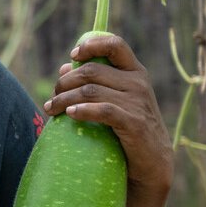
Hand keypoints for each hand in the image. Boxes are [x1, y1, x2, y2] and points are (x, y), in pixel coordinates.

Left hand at [42, 33, 172, 204]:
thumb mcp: (115, 99)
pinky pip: (102, 111)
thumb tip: (64, 67)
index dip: (91, 45)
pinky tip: (70, 115)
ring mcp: (137, 102)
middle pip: (91, 71)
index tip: (73, 55)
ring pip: (90, 91)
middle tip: (52, 98)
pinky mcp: (134, 122)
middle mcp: (138, 83)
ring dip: (65, 99)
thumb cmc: (128, 127)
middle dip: (65, 83)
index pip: (115, 45)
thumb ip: (93, 81)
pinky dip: (83, 111)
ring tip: (52, 110)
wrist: (153, 161)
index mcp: (135, 72)